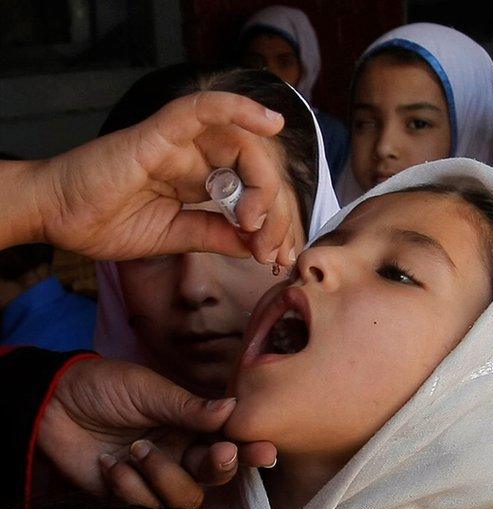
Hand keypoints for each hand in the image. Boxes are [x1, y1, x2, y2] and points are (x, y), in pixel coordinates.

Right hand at [9, 91, 297, 264]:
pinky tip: (271, 122)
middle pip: (258, 168)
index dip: (276, 221)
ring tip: (260, 219)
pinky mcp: (159, 132)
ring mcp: (181, 142)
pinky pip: (203, 109)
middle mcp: (199, 155)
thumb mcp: (176, 237)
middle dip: (277, 210)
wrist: (54, 217)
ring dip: (264, 181)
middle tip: (274, 247)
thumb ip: (218, 235)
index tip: (277, 256)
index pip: (256, 190)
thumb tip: (261, 245)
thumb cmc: (105, 221)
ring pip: (243, 144)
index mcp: (204, 179)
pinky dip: (237, 108)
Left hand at [37, 359, 275, 505]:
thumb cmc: (104, 386)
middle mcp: (179, 453)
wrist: (52, 404)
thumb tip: (232, 407)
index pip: (228, 441)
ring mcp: (154, 477)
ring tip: (135, 451)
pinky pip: (144, 508)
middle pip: (214, 476)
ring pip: (184, 498)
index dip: (248, 450)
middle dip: (219, 467)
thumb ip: (189, 406)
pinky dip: (129, 489)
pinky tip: (111, 465)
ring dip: (164, 477)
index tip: (263, 450)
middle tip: (218, 453)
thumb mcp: (148, 389)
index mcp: (191, 425)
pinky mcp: (127, 496)